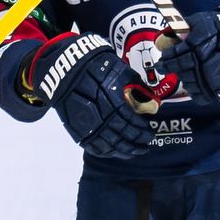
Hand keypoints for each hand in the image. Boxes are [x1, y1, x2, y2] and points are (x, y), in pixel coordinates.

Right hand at [24, 31, 157, 157]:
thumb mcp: (122, 72)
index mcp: (114, 104)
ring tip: (134, 152)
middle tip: (146, 146)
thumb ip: (137, 87)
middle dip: (137, 144)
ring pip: (110, 146)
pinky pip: (94, 147)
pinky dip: (106, 152)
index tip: (149, 134)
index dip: (143, 131)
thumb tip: (151, 100)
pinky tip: (114, 152)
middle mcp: (102, 119)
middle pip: (123, 138)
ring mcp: (88, 127)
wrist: (68, 70)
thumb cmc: (97, 67)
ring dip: (124, 151)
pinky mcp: (78, 130)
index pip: (132, 124)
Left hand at [170, 0, 219, 102]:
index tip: (163, 58)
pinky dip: (195, 91)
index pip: (177, 53)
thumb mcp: (203, 21)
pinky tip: (194, 83)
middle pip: (182, 69)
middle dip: (171, 67)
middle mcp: (207, 61)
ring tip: (183, 72)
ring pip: (189, 83)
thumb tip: (162, 38)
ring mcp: (215, 78)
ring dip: (183, 78)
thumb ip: (182, 30)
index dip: (168, 57)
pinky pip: (201, 96)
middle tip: (164, 66)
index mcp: (201, 42)